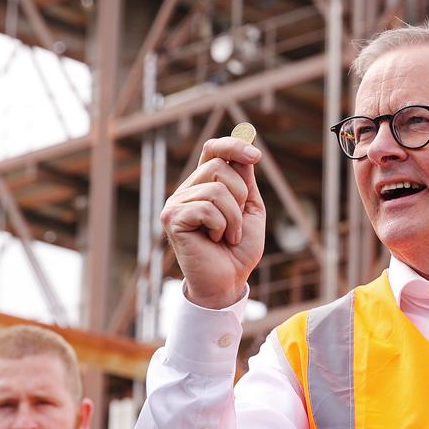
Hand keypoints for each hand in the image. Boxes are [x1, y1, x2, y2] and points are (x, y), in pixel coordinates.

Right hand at [160, 136, 266, 308]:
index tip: (256, 156)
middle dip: (239, 196)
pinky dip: (221, 227)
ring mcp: (176, 204)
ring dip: (233, 218)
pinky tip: (214, 241)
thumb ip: (245, 182)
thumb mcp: (249, 210)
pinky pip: (207, 209)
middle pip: (218, 166)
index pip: (212, 150)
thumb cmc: (238, 250)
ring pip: (216, 189)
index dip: (234, 146)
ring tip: (227, 236)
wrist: (228, 282)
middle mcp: (186, 190)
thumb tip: (245, 152)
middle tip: (236, 223)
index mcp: (203, 185)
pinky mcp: (172, 219)